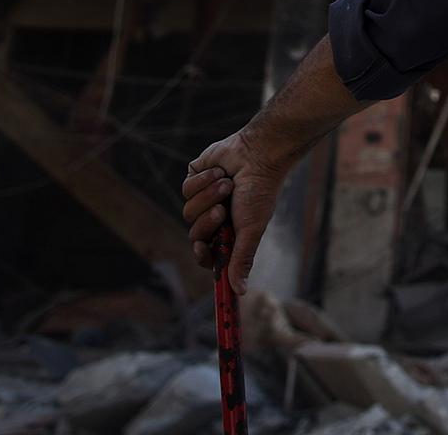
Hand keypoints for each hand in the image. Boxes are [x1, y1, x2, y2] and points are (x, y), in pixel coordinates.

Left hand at [181, 128, 287, 294]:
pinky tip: (219, 172)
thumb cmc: (260, 193)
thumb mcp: (252, 230)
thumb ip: (241, 260)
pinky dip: (203, 180)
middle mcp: (214, 216)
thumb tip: (240, 292)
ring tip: (227, 184)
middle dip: (207, 221)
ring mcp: (203, 197)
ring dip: (208, 197)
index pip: (205, 253)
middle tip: (222, 210)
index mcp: (228, 231)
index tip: (202, 248)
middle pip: (194, 233)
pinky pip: (187, 189)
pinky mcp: (195, 178)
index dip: (201, 254)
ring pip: (188, 211)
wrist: (258, 155)